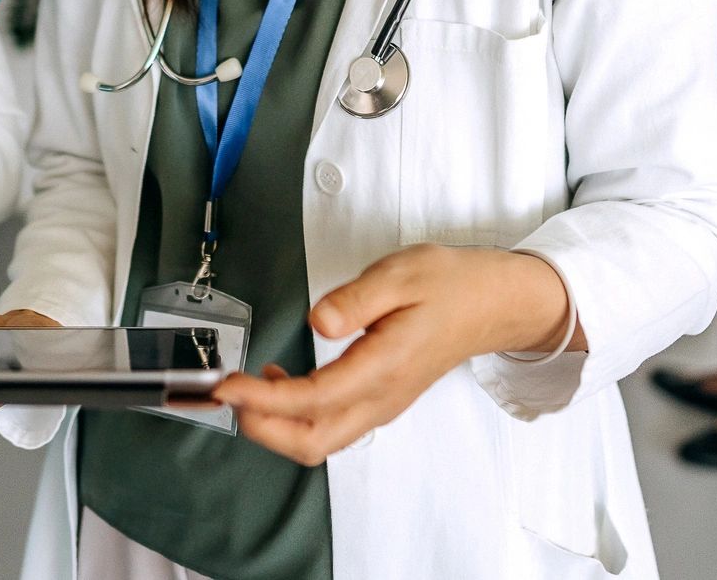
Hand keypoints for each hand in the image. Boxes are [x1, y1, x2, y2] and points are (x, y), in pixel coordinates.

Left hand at [213, 245, 574, 466]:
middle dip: (261, 427)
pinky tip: (276, 383)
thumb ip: (356, 300)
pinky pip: (329, 427)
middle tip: (225, 393)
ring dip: (274, 426)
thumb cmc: (449, 285)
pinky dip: (294, 417)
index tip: (227, 384)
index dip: (263, 399)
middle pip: (312, 442)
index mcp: (385, 366)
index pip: (314, 398)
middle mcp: (381, 397)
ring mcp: (380, 405)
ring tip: (243, 388)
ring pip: (319, 441)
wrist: (491, 304)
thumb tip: (318, 322)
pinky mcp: (378, 402)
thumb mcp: (401, 274)